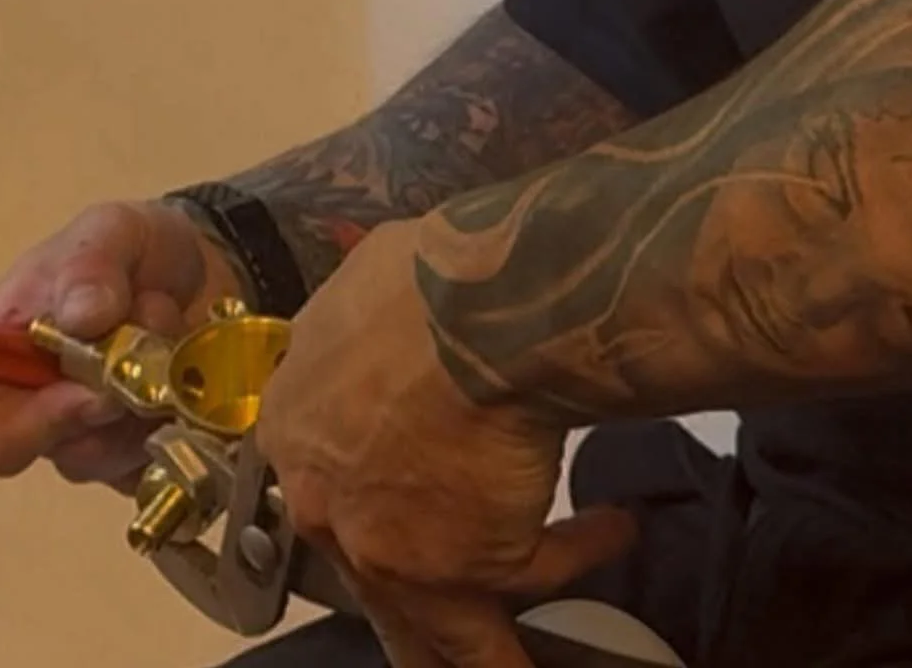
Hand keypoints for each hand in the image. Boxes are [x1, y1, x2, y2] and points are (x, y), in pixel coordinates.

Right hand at [0, 199, 243, 488]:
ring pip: (122, 459)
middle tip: (153, 340)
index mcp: (4, 361)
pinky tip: (195, 372)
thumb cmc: (131, 249)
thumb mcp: (109, 230)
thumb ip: (89, 265)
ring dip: (158, 402)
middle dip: (120, 401)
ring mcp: (96, 435)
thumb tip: (81, 316)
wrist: (196, 265)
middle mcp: (41, 410)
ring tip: (174, 337)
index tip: (96, 393)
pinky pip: (167, 461)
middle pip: (67, 452)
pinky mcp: (143, 449)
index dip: (40, 426)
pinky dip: (187, 422)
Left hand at [256, 220, 633, 667]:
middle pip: (369, 582)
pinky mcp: (475, 569)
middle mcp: (331, 507)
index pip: (318, 485)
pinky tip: (615, 530)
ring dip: (487, 643)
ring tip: (513, 655)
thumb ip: (359, 328)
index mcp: (295, 431)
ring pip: (439, 629)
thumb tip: (377, 313)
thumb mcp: (362, 286)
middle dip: (407, 602)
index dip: (358, 498)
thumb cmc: (418, 281)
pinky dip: (582, 550)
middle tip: (430, 633)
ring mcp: (398, 552)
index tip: (388, 504)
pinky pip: (538, 573)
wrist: (476, 314)